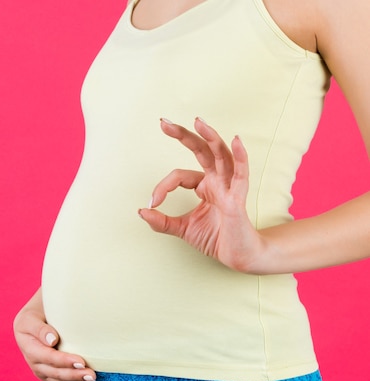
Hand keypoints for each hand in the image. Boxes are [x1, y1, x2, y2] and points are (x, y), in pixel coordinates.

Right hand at [13, 291, 95, 380]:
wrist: (34, 318)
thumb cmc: (36, 312)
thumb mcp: (32, 316)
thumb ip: (41, 328)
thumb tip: (52, 340)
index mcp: (27, 344)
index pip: (47, 356)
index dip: (64, 361)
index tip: (81, 361)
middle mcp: (31, 360)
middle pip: (54, 372)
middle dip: (73, 375)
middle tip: (92, 375)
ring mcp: (39, 368)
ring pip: (57, 380)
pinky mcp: (46, 374)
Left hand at [138, 117, 265, 272]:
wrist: (238, 257)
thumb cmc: (216, 239)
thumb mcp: (182, 229)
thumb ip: (161, 221)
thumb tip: (141, 211)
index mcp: (204, 185)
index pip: (179, 176)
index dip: (162, 187)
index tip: (152, 203)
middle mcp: (217, 181)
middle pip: (201, 150)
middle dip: (183, 135)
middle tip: (163, 122)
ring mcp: (229, 187)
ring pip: (220, 155)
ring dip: (209, 137)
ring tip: (198, 122)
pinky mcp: (238, 198)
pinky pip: (241, 174)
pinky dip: (240, 157)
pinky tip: (236, 141)